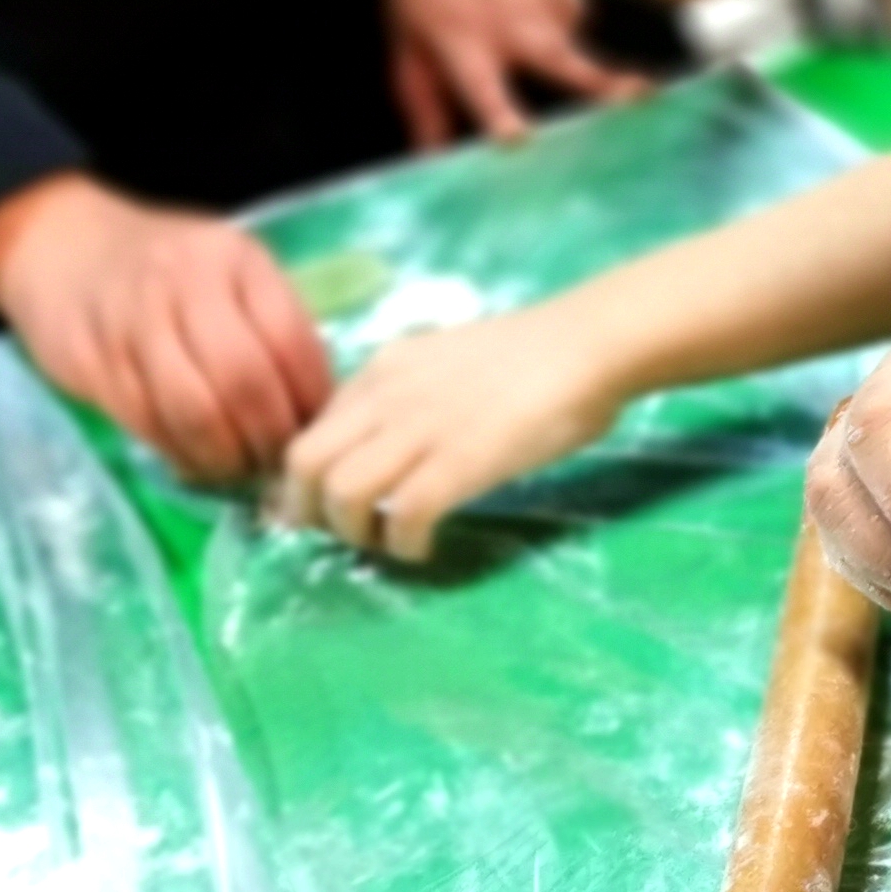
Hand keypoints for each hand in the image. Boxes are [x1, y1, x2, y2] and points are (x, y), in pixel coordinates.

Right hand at [0, 174, 331, 483]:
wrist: (62, 245)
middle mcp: (184, 283)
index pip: (289, 339)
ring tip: (239, 468)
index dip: (310, 399)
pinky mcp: (93, 360)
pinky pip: (147, 423)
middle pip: (243, 380)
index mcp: (234, 259)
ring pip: (193, 410)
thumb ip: (271, 323)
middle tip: (277, 464)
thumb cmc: (165, 267)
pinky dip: (181, 454)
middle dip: (269, 437)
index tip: (317, 432)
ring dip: (225, 456)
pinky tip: (197, 460)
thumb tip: (320, 409)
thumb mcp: (228, 270)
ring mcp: (133, 321)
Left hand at [274, 305, 624, 560]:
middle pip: (304, 463)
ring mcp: (422, 429)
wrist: (586, 344)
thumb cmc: (530, 356)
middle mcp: (388, 396)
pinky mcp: (461, 462)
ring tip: (386, 541)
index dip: (304, 481)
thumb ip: (404, 396)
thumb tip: (380, 445)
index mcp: (382, 370)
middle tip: (340, 534)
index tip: (319, 510)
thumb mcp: (443, 362)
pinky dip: (403, 545)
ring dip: (353, 533)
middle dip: (307, 511)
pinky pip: (403, 515)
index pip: (310, 430)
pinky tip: (423, 548)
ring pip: (341, 492)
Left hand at [384, 0, 643, 147]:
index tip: (517, 139)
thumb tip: (434, 158)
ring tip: (511, 16)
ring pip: (569, 42)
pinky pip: (572, 14)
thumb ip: (423, 105)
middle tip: (638, 96)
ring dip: (552, 43)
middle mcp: (510, 25)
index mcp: (465, 47)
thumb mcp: (409, 46)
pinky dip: (555, 15)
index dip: (501, 116)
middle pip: (566, 64)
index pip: (484, 91)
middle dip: (603, 85)